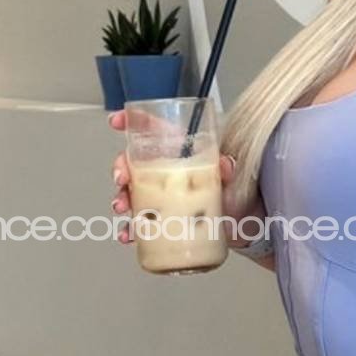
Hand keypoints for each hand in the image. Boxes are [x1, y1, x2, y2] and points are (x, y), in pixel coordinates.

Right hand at [108, 109, 239, 246]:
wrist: (239, 226)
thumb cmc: (231, 193)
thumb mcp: (229, 177)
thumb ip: (227, 168)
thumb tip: (226, 164)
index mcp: (178, 153)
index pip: (152, 130)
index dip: (132, 121)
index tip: (117, 121)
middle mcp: (164, 173)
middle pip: (132, 163)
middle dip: (120, 168)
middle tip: (122, 178)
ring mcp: (159, 196)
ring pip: (130, 193)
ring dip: (121, 199)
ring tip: (123, 207)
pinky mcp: (160, 219)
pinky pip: (138, 223)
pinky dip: (129, 229)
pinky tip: (129, 234)